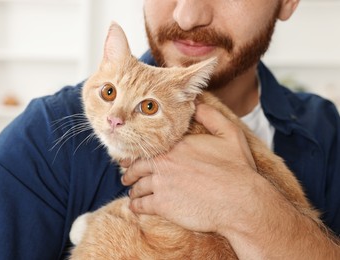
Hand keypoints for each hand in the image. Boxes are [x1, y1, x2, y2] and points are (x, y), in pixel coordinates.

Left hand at [121, 103, 259, 232]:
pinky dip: (136, 206)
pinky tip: (136, 207)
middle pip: (137, 167)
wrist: (240, 201)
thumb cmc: (237, 168)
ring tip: (133, 193)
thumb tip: (196, 102)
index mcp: (177, 146)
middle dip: (130, 172)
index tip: (132, 157)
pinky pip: (140, 205)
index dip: (139, 152)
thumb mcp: (229, 133)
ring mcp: (161, 184)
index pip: (149, 148)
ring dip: (133, 190)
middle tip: (127, 176)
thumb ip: (210, 115)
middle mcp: (164, 163)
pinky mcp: (162, 205)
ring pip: (137, 186)